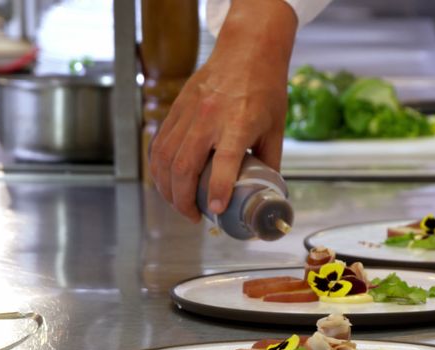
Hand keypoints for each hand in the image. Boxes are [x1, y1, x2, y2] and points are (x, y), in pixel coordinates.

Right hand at [149, 0, 296, 221]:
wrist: (248, 49)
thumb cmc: (266, 88)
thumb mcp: (276, 128)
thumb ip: (270, 162)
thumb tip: (265, 192)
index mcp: (238, 123)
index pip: (224, 163)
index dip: (217, 191)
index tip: (216, 211)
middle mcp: (208, 118)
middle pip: (182, 167)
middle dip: (183, 200)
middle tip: (194, 216)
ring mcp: (188, 112)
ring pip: (163, 159)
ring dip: (167, 188)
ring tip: (180, 203)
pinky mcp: (176, 108)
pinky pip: (159, 144)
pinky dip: (159, 168)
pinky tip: (167, 181)